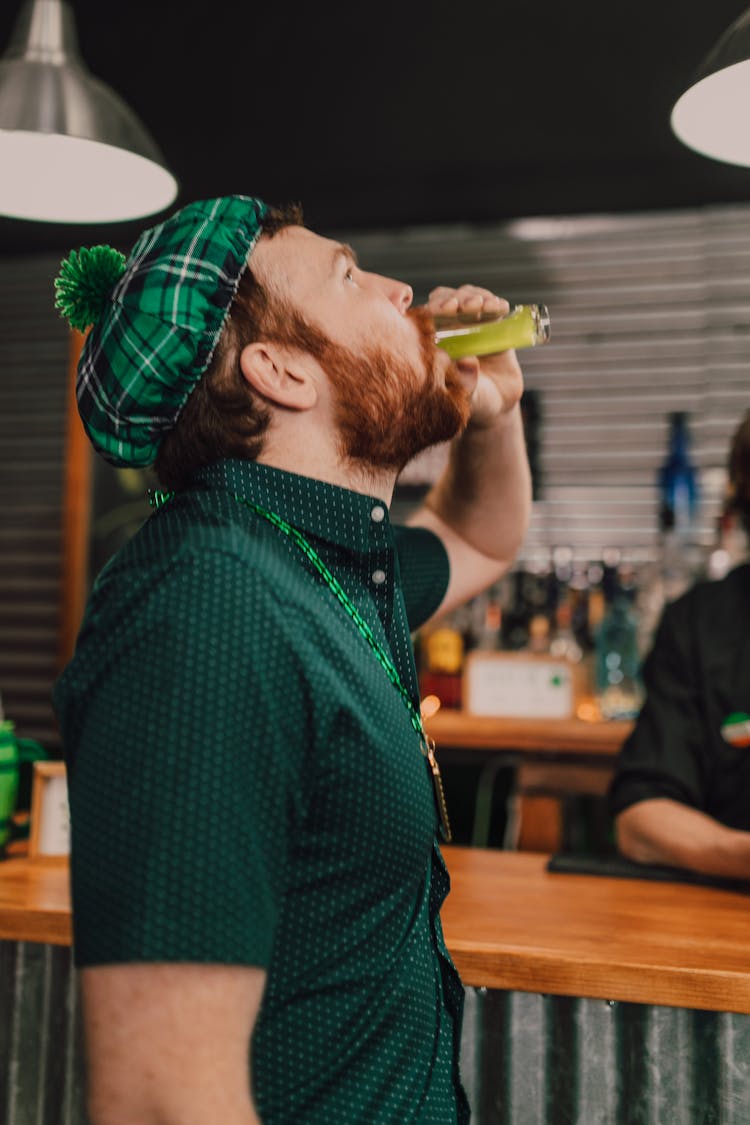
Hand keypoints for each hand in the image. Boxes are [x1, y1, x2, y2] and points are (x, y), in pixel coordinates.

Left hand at [427, 284, 524, 427]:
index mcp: (434, 342)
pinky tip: (501, 308)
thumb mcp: (470, 397)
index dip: (434, 309)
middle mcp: (449, 328)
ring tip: (483, 306)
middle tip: (464, 307)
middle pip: (444, 299)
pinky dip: (495, 302)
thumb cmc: (476, 402)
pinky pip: (491, 304)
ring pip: (466, 296)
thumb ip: (466, 382)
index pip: (426, 317)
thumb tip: (468, 361)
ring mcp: (470, 322)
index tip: (444, 311)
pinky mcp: (492, 322)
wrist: (499, 402)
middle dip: (454, 299)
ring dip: (474, 297)